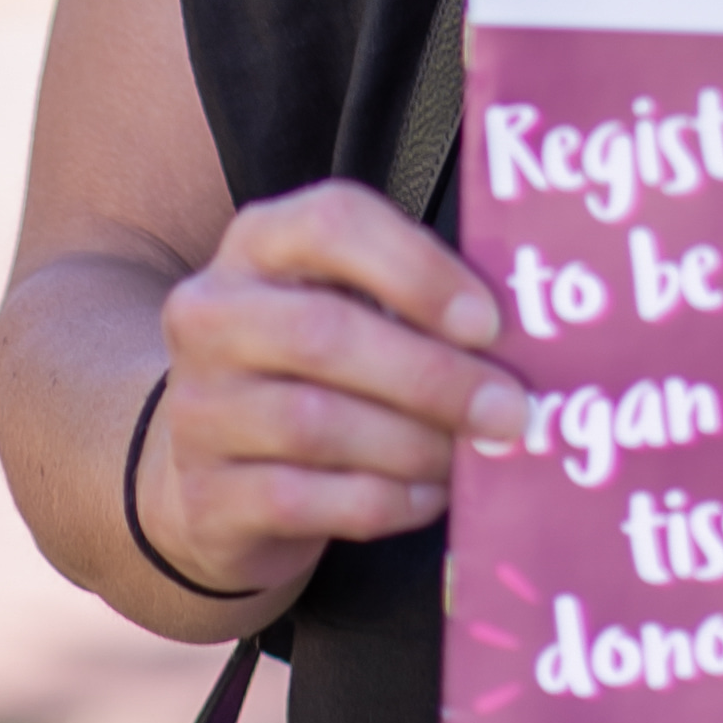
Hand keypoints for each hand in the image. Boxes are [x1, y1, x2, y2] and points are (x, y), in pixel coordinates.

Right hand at [138, 181, 527, 595]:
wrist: (210, 471)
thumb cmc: (313, 367)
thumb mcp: (348, 304)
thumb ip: (414, 299)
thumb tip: (523, 336)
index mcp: (259, 242)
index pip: (332, 222)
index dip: (417, 269)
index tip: (488, 322)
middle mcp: (212, 315)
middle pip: (325, 333)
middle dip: (433, 376)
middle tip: (511, 410)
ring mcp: (199, 409)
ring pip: (316, 424)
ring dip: (415, 444)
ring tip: (473, 455)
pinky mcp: (207, 496)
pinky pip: (305, 499)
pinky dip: (384, 501)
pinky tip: (429, 497)